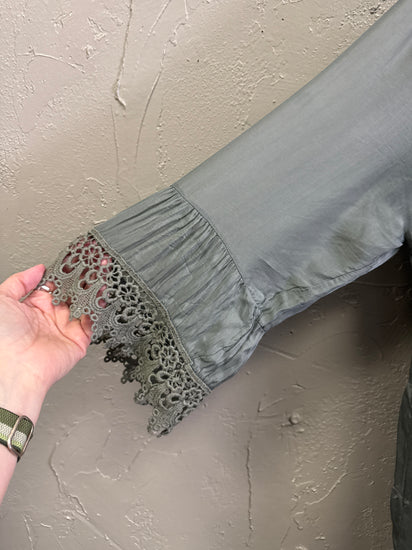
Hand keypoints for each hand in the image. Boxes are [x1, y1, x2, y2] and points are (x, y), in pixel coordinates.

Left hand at [0, 264, 91, 402]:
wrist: (14, 368)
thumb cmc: (2, 339)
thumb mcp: (1, 300)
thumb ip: (19, 281)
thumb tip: (37, 269)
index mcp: (32, 307)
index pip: (53, 284)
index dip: (64, 272)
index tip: (74, 260)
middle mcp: (49, 317)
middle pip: (71, 293)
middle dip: (82, 280)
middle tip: (92, 265)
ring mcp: (64, 328)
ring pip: (84, 305)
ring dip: (93, 292)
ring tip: (100, 277)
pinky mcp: (77, 341)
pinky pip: (92, 323)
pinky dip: (98, 311)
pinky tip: (100, 297)